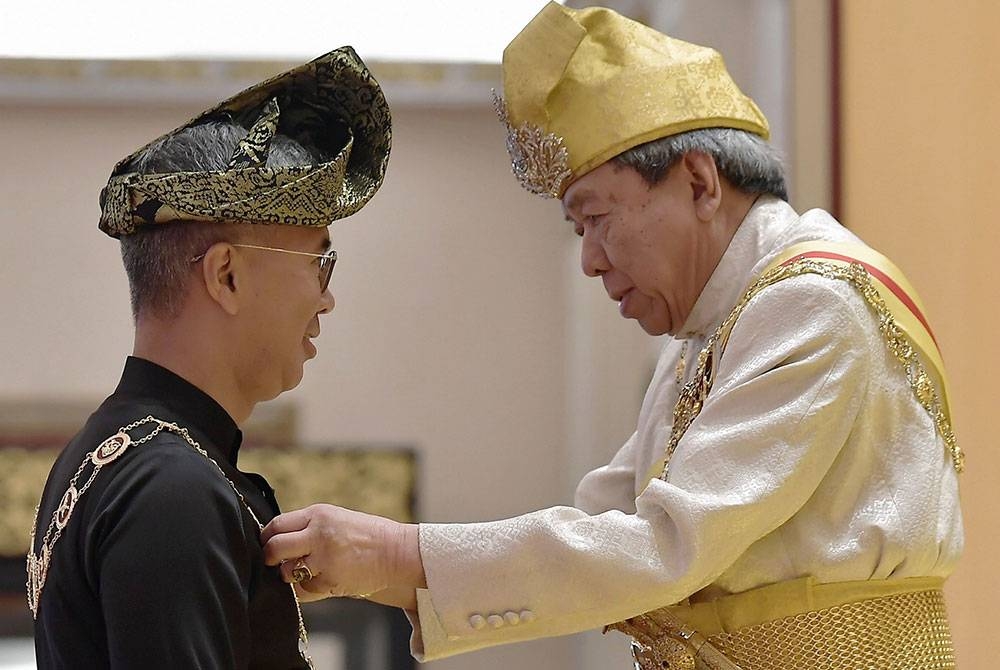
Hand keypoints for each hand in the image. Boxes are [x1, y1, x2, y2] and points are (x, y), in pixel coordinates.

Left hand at [261, 504, 424, 608]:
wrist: (397, 551)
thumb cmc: (368, 535)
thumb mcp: (336, 519)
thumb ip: (308, 527)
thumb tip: (277, 541)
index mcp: (319, 515)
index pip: (276, 525)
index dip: (266, 538)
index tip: (268, 546)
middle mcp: (318, 534)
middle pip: (274, 548)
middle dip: (269, 558)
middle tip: (274, 563)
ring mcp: (324, 559)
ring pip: (287, 572)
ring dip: (290, 576)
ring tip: (306, 572)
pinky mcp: (330, 581)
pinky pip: (304, 590)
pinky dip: (308, 589)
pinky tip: (322, 581)